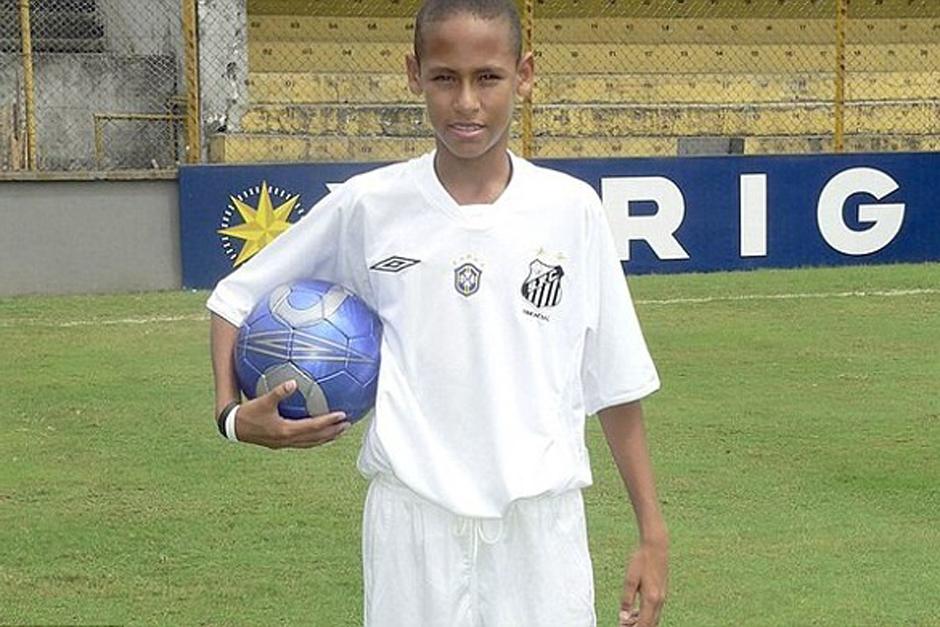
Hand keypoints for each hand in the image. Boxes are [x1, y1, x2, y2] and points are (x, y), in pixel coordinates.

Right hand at [228, 379, 350, 448]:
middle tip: (348, 424)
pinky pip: (303, 442)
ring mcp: (285, 444)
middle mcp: (288, 440)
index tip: (343, 415)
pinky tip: (319, 430)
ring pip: (311, 443)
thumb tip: (293, 382)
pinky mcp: (282, 443)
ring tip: (339, 431)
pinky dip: (315, 437)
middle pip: (316, 438)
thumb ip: (279, 392)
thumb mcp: (263, 401)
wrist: (234, 428)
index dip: (329, 422)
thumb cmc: (248, 413)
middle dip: (333, 432)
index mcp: (286, 430)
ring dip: (326, 437)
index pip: (313, 427)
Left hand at [619, 540, 667, 626]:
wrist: (656, 546)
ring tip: (626, 622)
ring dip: (641, 622)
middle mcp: (659, 600)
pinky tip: (635, 612)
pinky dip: (645, 615)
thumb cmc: (641, 560)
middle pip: (650, 624)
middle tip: (623, 626)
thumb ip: (627, 599)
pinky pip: (654, 610)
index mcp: (651, 599)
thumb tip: (623, 617)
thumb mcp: (630, 579)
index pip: (644, 624)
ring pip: (653, 618)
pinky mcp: (661, 591)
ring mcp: (662, 596)